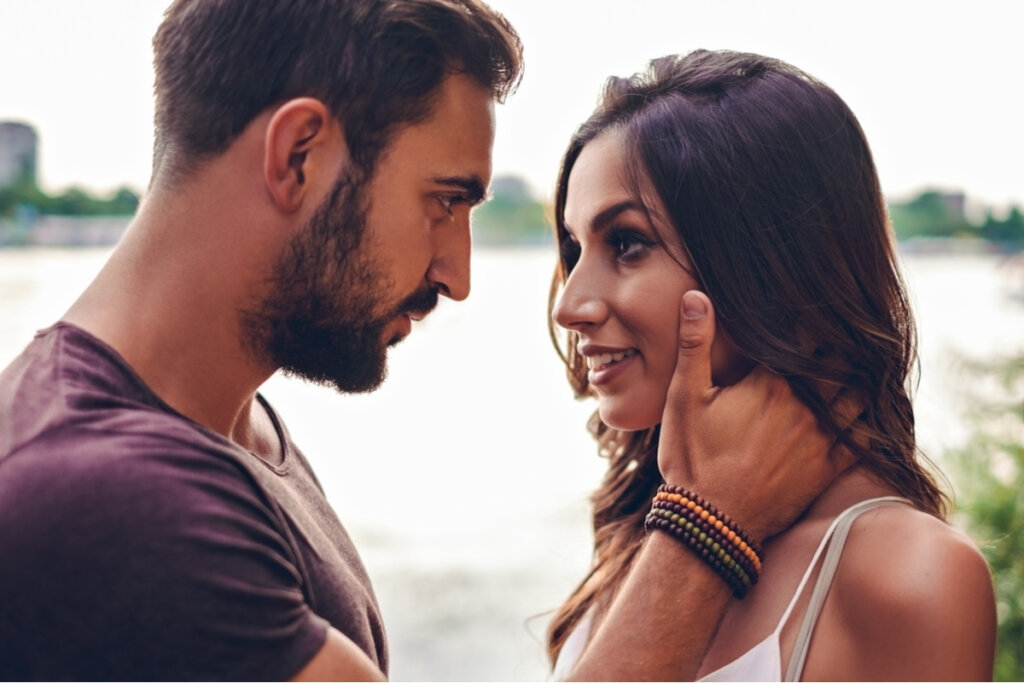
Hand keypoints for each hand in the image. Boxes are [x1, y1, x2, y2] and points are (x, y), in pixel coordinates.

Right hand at [657, 290, 853, 540]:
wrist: (710, 524)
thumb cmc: (692, 458)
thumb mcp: (683, 398)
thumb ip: (694, 344)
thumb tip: (696, 296)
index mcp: (771, 383)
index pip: (805, 339)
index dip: (818, 319)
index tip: (824, 303)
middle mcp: (805, 407)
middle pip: (840, 364)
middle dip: (845, 345)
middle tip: (852, 325)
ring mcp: (821, 439)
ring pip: (859, 396)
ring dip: (863, 378)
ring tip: (866, 361)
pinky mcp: (828, 469)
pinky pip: (865, 439)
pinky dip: (874, 419)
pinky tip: (878, 409)